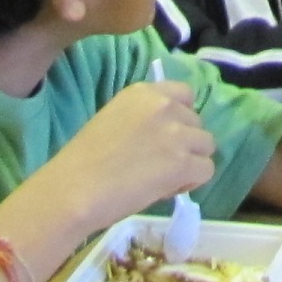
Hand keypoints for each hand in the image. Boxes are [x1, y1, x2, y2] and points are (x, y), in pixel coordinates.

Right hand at [38, 78, 218, 227]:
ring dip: (192, 162)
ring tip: (166, 178)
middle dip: (186, 143)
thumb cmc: (83, 161)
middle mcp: (164, 105)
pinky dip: (193, 182)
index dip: (181, 118)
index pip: (185, 94)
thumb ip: (144, 119)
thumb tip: (168, 138)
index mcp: (143, 92)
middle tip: (162, 164)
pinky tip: (169, 189)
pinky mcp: (183, 162)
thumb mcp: (114, 120)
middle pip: (197, 123)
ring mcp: (176, 133)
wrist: (74, 188)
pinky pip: (206, 170)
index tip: (167, 136)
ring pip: (207, 146)